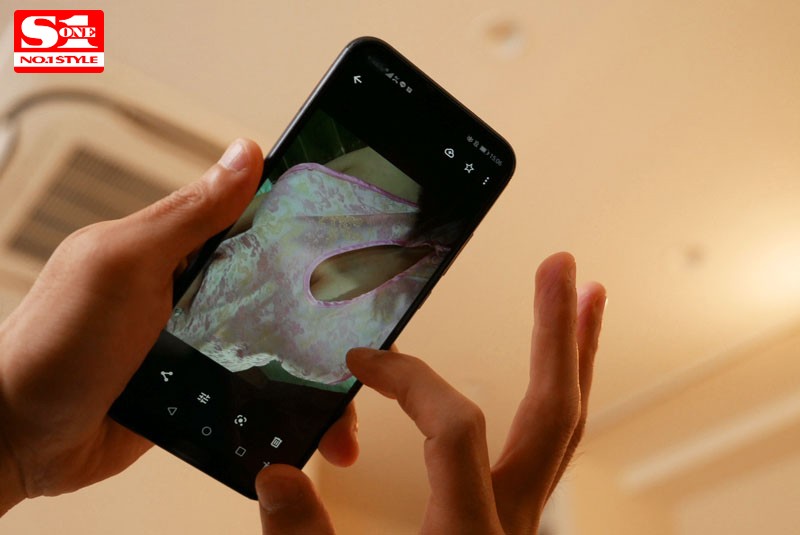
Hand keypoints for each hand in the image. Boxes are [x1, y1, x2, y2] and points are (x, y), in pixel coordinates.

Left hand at [0, 139, 358, 513]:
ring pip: (275, 346)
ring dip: (313, 374)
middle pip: (280, 291)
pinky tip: (314, 423)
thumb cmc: (54, 343)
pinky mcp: (201, 389)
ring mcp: (200, 343)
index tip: (363, 242)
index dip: (310, 230)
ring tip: (350, 404)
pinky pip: (254, 391)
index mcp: (180, 247)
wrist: (18, 438)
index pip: (260, 223)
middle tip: (375, 341)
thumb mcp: (123, 264)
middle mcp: (196, 291)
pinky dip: (285, 407)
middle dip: (327, 315)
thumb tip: (246, 153)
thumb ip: (188, 215)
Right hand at [256, 252, 605, 533]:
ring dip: (575, 361)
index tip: (360, 361)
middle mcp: (512, 526)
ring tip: (587, 302)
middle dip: (559, 334)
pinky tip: (546, 381)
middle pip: (554, 413)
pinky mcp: (516, 529)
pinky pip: (548, 452)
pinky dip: (554, 403)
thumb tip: (279, 471)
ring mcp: (523, 526)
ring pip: (565, 430)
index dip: (407, 379)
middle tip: (566, 267)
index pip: (451, 425)